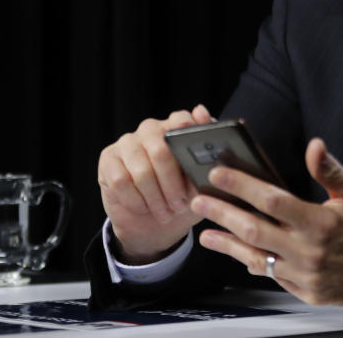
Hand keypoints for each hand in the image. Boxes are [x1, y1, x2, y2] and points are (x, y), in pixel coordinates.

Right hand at [97, 104, 212, 262]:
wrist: (153, 224)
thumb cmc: (183, 199)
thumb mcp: (201, 185)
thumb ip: (212, 163)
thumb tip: (233, 135)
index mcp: (176, 130)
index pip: (182, 119)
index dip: (188, 128)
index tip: (194, 139)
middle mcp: (151, 130)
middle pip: (161, 149)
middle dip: (173, 182)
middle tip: (180, 204)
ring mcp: (128, 142)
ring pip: (142, 169)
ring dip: (155, 197)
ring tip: (166, 212)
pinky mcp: (109, 158)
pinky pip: (122, 181)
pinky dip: (136, 200)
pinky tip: (144, 208)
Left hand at [191, 138, 342, 306]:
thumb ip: (330, 170)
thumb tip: (313, 146)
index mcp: (322, 222)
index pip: (271, 200)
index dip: (241, 185)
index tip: (219, 174)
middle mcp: (310, 251)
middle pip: (254, 230)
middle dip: (222, 213)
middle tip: (200, 201)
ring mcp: (307, 275)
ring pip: (257, 258)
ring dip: (228, 244)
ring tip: (206, 234)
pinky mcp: (307, 292)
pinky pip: (273, 276)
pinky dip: (254, 262)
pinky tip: (241, 253)